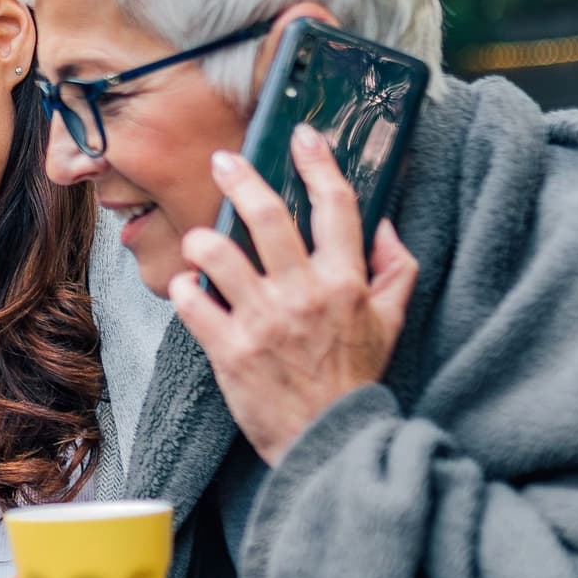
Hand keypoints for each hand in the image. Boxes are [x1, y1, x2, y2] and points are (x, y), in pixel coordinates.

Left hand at [171, 128, 417, 465]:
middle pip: (269, 218)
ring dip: (201, 239)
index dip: (319, 164)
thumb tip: (384, 224)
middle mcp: (305, 294)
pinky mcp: (229, 349)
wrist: (329, 441)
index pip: (336, 208)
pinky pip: (192, 302)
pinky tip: (188, 286)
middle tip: (222, 160)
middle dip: (240, 179)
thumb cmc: (354, 379)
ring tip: (197, 239)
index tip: (302, 136)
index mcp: (346, 282)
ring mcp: (264, 321)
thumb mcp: (390, 322)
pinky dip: (183, 288)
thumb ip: (394, 269)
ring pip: (219, 254)